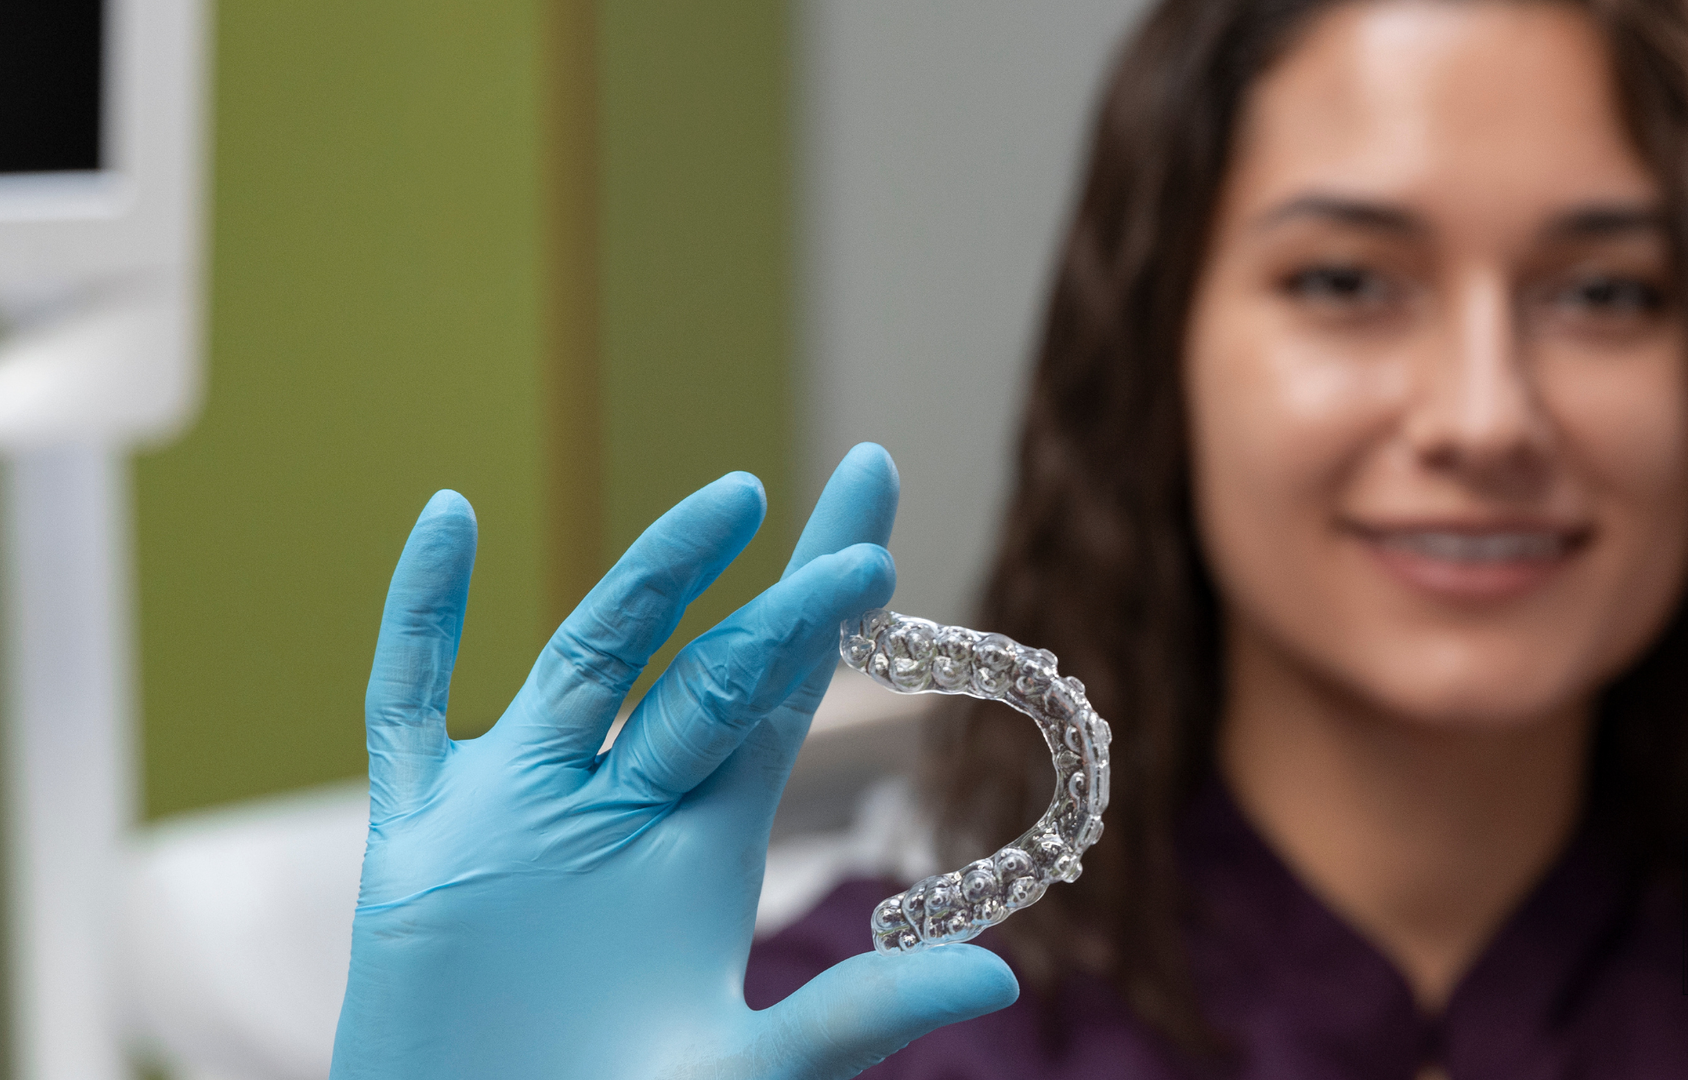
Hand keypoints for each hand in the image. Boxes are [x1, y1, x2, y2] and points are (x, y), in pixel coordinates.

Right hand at [329, 444, 1016, 1078]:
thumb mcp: (748, 1074)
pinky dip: (421, 616)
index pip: (785, 697)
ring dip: (654, 580)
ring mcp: (517, 809)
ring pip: (587, 659)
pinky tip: (448, 517)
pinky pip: (407, 708)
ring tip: (731, 501)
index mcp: (706, 843)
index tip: (882, 525)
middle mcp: (620, 803)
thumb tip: (1004, 981)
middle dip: (783, 587)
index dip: (831, 612)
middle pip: (711, 663)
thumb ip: (855, 1015)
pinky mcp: (418, 841)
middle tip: (863, 491)